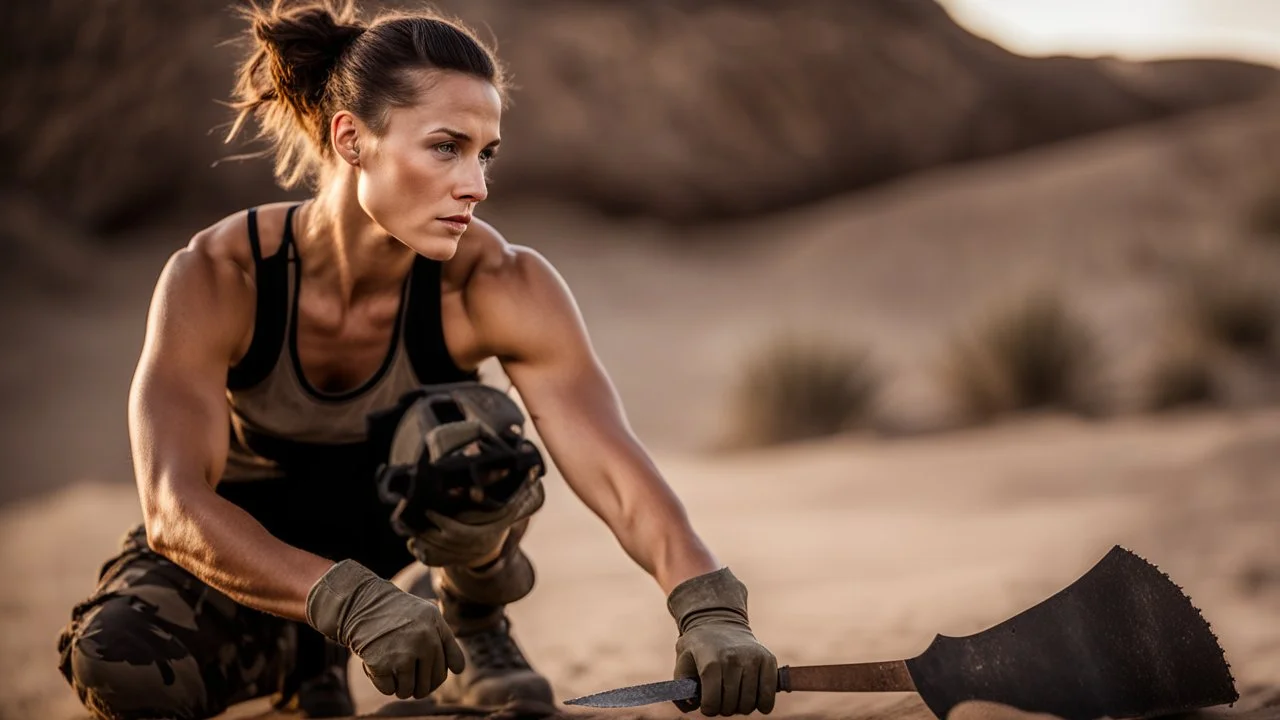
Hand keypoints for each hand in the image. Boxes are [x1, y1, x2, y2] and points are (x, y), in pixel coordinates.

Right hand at [306, 560, 465, 698]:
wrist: (362, 605)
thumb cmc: (397, 612)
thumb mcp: (428, 615)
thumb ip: (446, 639)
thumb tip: (459, 670)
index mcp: (436, 628)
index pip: (450, 667)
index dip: (439, 674)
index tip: (427, 669)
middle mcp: (424, 641)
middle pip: (431, 684)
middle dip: (420, 685)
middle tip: (408, 674)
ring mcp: (402, 654)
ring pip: (409, 691)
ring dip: (401, 687)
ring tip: (394, 670)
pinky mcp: (381, 664)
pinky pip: (389, 690)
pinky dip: (384, 683)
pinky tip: (379, 666)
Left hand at [669, 568, 777, 715]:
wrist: (720, 621)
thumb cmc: (698, 647)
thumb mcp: (682, 661)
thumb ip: (681, 687)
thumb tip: (690, 706)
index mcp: (710, 662)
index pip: (712, 703)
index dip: (708, 709)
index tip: (708, 703)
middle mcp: (733, 660)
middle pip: (731, 706)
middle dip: (724, 708)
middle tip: (721, 698)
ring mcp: (753, 659)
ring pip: (749, 704)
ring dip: (741, 707)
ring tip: (735, 695)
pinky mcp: (768, 660)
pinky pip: (769, 696)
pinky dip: (763, 704)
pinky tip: (754, 699)